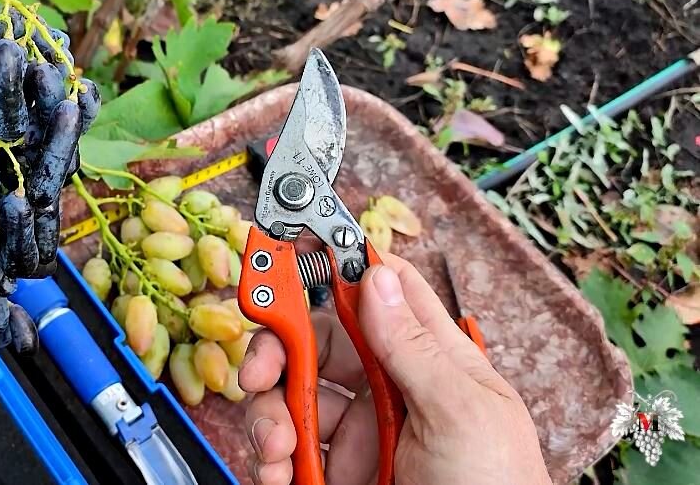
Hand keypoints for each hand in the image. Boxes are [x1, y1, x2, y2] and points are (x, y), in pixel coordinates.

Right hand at [238, 254, 551, 484]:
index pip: (380, 291)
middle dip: (279, 350)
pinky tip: (278, 472)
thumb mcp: (463, 414)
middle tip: (260, 372)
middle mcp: (389, 388)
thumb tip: (375, 277)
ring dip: (270, 415)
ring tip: (278, 450)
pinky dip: (269, 458)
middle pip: (317, 340)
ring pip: (291, 395)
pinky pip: (285, 449)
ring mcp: (360, 432)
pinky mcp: (334, 472)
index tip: (287, 259)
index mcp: (430, 360)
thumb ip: (415, 347)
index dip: (335, 266)